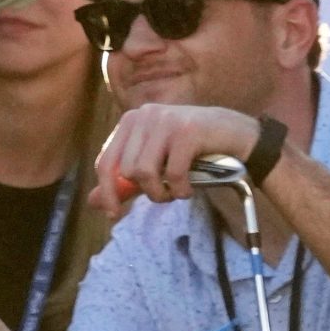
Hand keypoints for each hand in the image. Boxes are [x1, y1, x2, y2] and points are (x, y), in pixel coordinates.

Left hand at [89, 103, 258, 216]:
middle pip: (127, 171)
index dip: (107, 191)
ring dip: (162, 193)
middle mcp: (143, 115)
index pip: (105, 161)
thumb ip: (125, 182)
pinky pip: (173, 174)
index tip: (113, 214)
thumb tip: (93, 202)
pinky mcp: (186, 131)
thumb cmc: (192, 150)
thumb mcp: (155, 163)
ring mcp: (164, 121)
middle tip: (166, 192)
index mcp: (130, 121)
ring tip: (176, 190)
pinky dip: (181, 190)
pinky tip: (190, 188)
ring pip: (145, 172)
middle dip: (147, 191)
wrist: (236, 134)